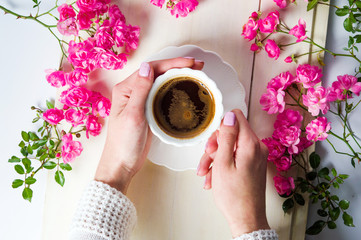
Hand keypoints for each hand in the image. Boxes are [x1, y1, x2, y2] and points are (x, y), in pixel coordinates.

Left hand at [95, 57, 203, 193]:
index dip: (172, 63)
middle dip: (178, 66)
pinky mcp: (148, 111)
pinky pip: (162, 95)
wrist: (122, 164)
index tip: (190, 63)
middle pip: (157, 73)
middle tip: (198, 66)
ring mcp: (141, 101)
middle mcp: (133, 92)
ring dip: (177, 76)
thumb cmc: (123, 143)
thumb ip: (140, 90)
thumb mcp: (133, 115)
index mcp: (126, 89)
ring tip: (195, 74)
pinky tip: (184, 89)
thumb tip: (148, 67)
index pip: (151, 69)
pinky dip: (174, 89)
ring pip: (161, 83)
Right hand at [197, 110, 269, 236]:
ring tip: (206, 174)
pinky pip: (235, 158)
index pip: (237, 117)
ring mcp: (255, 157)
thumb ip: (227, 137)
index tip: (213, 141)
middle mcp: (256, 147)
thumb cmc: (234, 195)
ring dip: (215, 159)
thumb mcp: (223, 163)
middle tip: (207, 159)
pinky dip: (222, 165)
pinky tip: (213, 179)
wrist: (246, 219)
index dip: (222, 127)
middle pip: (232, 133)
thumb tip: (230, 116)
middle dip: (215, 146)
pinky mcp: (252, 165)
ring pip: (230, 147)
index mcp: (250, 144)